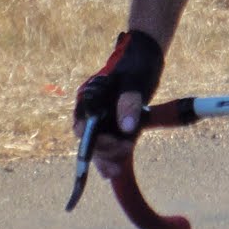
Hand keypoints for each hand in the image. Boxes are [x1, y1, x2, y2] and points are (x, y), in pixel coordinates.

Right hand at [73, 30, 163, 179]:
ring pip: (100, 144)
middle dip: (103, 151)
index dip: (92, 139)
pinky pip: (113, 142)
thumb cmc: (136, 64)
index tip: (110, 143)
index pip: (83, 125)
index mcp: (88, 99)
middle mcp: (92, 111)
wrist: (145, 55)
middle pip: (91, 139)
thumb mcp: (134, 81)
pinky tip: (115, 170)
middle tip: (123, 151)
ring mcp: (105, 118)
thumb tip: (126, 128)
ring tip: (115, 172)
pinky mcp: (118, 123)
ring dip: (107, 158)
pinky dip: (115, 154)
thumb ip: (129, 102)